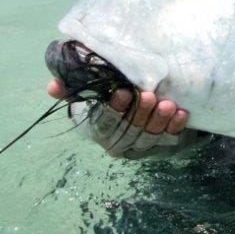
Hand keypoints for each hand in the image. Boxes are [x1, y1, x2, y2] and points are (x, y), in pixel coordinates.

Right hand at [47, 78, 188, 155]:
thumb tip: (53, 86)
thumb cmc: (119, 98)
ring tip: (168, 104)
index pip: (104, 124)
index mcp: (101, 130)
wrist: (147, 110)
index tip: (123, 92)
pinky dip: (176, 127)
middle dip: (139, 114)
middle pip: (130, 132)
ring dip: (159, 121)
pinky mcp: (164, 146)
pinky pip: (171, 139)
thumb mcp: (97, 92)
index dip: (114, 110)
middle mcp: (120, 143)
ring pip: (150, 137)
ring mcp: (143, 146)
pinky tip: (181, 114)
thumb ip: (75, 89)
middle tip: (149, 96)